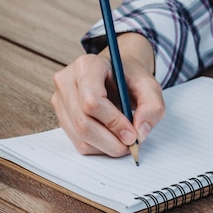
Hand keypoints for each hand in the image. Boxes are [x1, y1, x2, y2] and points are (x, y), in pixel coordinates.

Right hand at [51, 32, 164, 156]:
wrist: (115, 75)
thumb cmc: (129, 78)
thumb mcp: (150, 87)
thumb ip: (152, 107)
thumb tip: (140, 133)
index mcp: (87, 65)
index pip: (92, 101)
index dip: (113, 122)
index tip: (132, 135)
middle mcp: (67, 81)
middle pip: (82, 123)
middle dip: (110, 141)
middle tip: (130, 145)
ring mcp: (60, 99)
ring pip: (79, 136)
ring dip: (105, 147)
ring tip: (122, 140)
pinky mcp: (61, 116)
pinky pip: (77, 142)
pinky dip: (98, 147)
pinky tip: (110, 138)